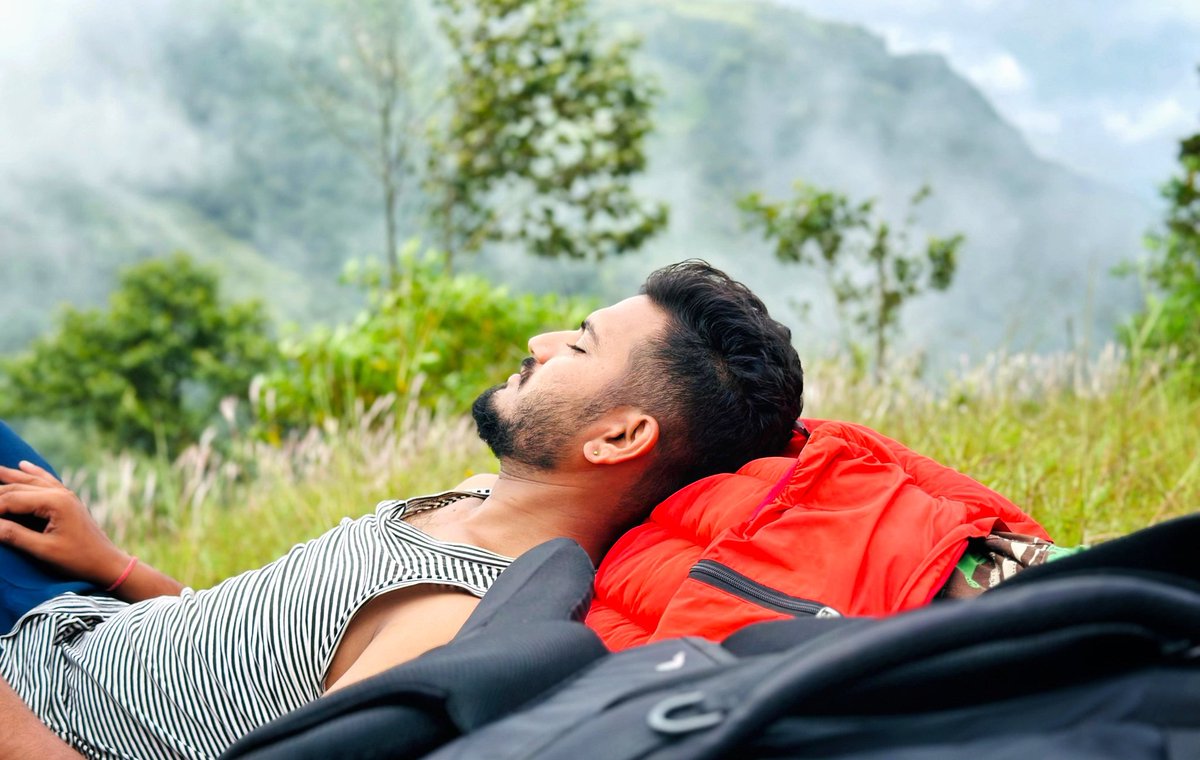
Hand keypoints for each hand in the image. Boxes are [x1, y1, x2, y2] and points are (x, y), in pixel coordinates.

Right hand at [0, 461, 129, 586]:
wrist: (107, 562)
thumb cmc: (78, 559)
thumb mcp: (43, 550)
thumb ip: (14, 535)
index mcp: (54, 502)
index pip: (11, 499)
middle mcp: (60, 493)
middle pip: (18, 488)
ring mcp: (66, 495)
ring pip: (31, 481)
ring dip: (9, 476)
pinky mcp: (69, 500)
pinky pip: (47, 481)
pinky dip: (33, 473)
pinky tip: (23, 465)